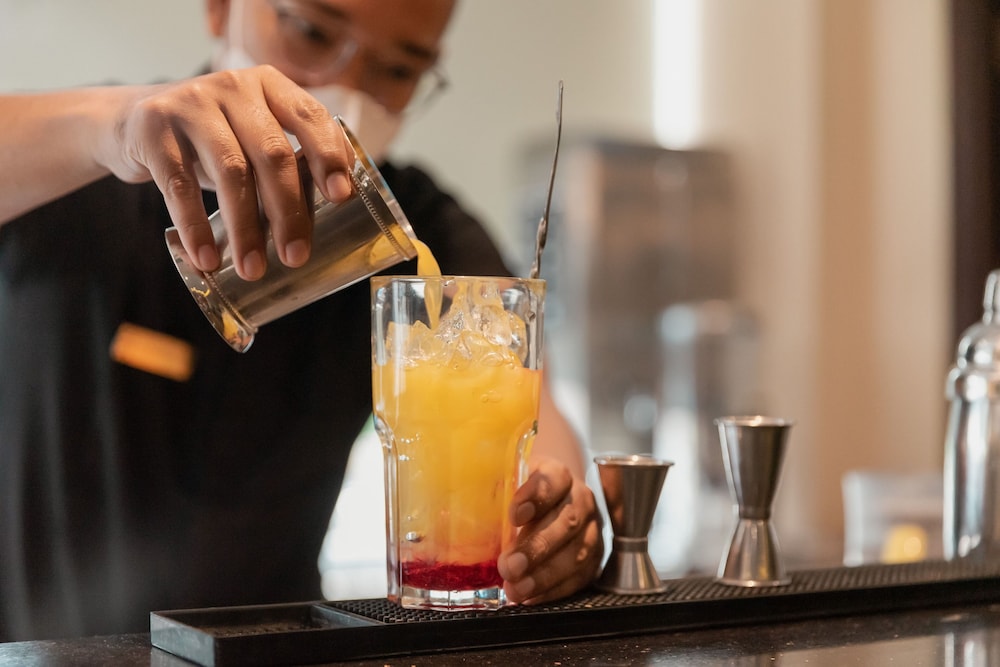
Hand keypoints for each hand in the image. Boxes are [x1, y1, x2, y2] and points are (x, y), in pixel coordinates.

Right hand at [97, 66, 353, 279]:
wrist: (133, 121)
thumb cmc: (215, 139)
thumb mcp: (254, 136)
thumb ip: (291, 160)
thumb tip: (339, 213)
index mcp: (271, 86)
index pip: (310, 117)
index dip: (328, 156)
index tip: (341, 197)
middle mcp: (234, 87)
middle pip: (272, 153)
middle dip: (288, 210)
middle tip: (296, 256)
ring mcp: (192, 104)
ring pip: (231, 171)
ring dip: (245, 228)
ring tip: (252, 269)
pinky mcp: (153, 128)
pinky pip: (179, 185)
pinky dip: (195, 227)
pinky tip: (207, 258)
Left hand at [497, 456, 603, 603]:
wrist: (553, 503)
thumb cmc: (522, 495)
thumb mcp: (508, 482)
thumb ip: (492, 492)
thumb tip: (454, 512)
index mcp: (559, 475)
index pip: (553, 479)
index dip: (536, 496)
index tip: (513, 515)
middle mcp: (580, 500)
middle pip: (566, 521)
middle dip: (537, 547)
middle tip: (509, 566)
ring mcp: (590, 531)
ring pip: (575, 553)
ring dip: (544, 575)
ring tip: (516, 589)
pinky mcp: (593, 560)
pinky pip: (578, 578)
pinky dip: (553, 590)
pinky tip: (531, 596)